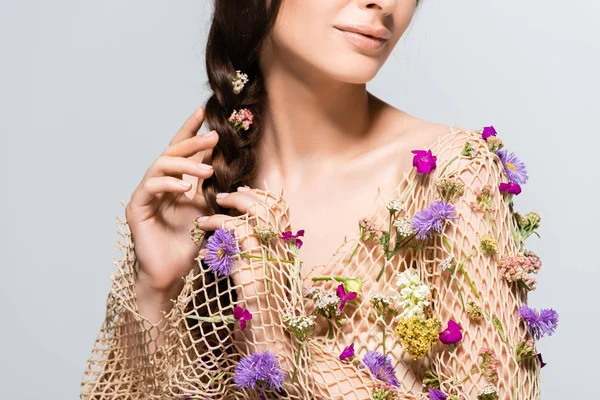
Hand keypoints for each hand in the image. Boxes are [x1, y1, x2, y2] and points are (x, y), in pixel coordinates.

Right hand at [125, 106, 218, 294]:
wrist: (172, 273)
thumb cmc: (189, 243)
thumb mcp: (206, 208)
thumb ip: (210, 186)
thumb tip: (225, 162)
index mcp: (175, 183)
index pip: (182, 151)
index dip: (189, 130)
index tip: (203, 111)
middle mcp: (159, 185)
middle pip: (171, 153)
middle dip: (192, 141)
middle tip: (213, 137)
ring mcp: (146, 195)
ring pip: (160, 165)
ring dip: (184, 164)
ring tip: (206, 170)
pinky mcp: (136, 208)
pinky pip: (150, 186)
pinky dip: (168, 183)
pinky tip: (184, 188)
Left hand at [194, 187, 294, 349]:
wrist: (268, 348)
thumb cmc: (261, 316)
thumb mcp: (260, 279)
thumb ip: (253, 256)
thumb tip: (236, 236)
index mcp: (285, 253)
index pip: (280, 211)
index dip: (261, 196)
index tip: (241, 193)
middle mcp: (282, 255)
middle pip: (270, 209)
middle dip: (245, 197)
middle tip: (223, 196)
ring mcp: (270, 266)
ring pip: (254, 220)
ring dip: (226, 213)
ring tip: (206, 214)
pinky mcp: (254, 279)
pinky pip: (235, 244)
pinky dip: (216, 234)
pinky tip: (202, 243)